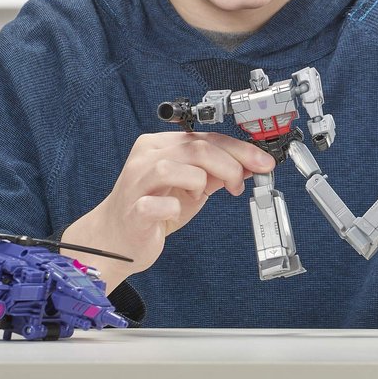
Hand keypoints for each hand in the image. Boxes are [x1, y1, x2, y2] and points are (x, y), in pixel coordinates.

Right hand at [61, 130, 274, 290]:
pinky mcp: (133, 209)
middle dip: (229, 164)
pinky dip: (175, 207)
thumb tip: (250, 165)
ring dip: (200, 181)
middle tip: (240, 183)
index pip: (205, 137)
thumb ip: (216, 172)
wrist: (115, 241)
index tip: (263, 161)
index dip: (239, 149)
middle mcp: (147, 157)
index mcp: (160, 145)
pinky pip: (160, 203)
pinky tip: (174, 211)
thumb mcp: (190, 185)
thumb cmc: (152, 208)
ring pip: (177, 166)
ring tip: (198, 195)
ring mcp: (137, 182)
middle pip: (195, 147)